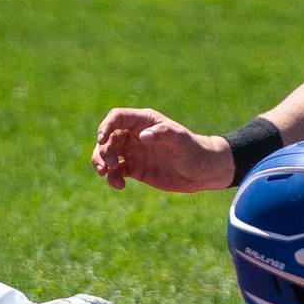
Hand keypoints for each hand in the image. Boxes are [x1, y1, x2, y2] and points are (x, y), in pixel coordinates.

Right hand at [91, 107, 233, 191]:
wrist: (203, 171)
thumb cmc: (193, 150)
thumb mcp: (180, 139)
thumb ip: (162, 134)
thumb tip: (142, 137)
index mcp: (144, 122)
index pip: (117, 118)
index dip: (106, 126)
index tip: (102, 139)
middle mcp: (135, 135)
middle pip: (107, 138)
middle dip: (101, 150)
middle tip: (106, 165)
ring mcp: (133, 152)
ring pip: (107, 155)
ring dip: (101, 163)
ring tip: (106, 174)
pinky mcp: (135, 169)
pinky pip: (116, 172)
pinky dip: (112, 178)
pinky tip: (120, 186)